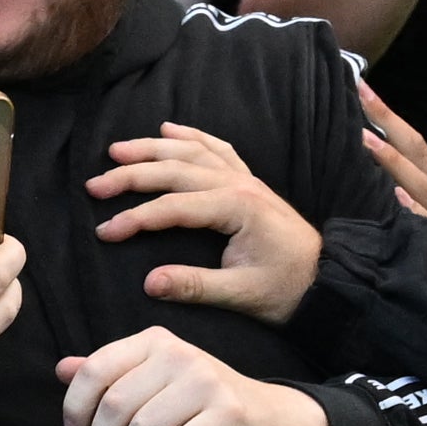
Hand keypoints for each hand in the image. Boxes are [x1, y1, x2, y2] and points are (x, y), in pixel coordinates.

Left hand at [53, 323, 327, 425]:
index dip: (75, 408)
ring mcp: (206, 381)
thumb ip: (110, 375)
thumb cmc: (201, 405)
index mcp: (154, 341)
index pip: (94, 370)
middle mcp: (179, 353)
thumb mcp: (154, 382)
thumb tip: (61, 369)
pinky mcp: (229, 413)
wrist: (273, 420)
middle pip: (115, 406)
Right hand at [91, 124, 318, 318]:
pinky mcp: (250, 183)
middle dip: (132, 175)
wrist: (330, 280)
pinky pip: (218, 149)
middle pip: (176, 170)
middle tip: (96, 185)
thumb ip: (196, 286)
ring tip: (117, 150)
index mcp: (238, 207)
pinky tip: (169, 130)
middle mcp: (240, 184)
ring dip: (152, 149)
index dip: (136, 218)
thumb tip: (149, 283)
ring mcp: (246, 179)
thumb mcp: (243, 295)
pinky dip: (192, 137)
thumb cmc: (289, 289)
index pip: (174, 206)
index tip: (104, 232)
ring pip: (192, 153)